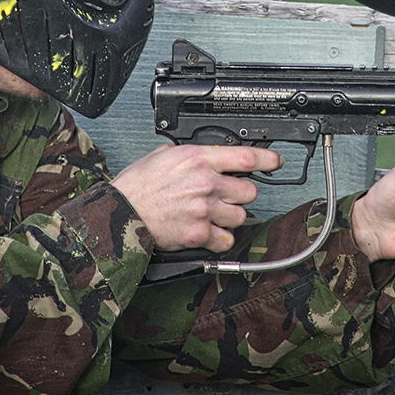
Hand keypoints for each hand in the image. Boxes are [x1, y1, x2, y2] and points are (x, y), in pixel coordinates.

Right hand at [111, 143, 282, 252]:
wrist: (119, 212)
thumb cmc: (136, 185)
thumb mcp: (163, 155)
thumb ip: (190, 155)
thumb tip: (206, 156)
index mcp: (198, 158)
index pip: (246, 156)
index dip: (267, 159)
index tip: (275, 162)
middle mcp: (206, 182)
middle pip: (248, 191)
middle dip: (241, 194)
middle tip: (227, 196)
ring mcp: (204, 209)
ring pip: (241, 216)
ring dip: (231, 217)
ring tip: (214, 214)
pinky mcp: (198, 233)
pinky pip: (226, 239)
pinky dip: (221, 239)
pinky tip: (209, 232)